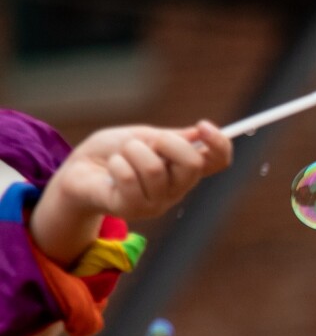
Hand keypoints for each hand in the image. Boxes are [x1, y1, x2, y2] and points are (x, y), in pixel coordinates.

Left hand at [33, 123, 232, 262]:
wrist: (77, 170)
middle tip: (149, 143)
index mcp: (183, 169)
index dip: (219, 143)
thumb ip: (169, 138)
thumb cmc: (111, 153)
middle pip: (193, 163)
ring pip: (154, 168)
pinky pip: (129, 178)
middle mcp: (177, 189)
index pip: (219, 160)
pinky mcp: (133, 209)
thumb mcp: (142, 137)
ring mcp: (157, 203)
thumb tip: (198, 134)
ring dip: (131, 151)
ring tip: (121, 156)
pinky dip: (116, 164)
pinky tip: (111, 170)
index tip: (203, 126)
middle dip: (167, 142)